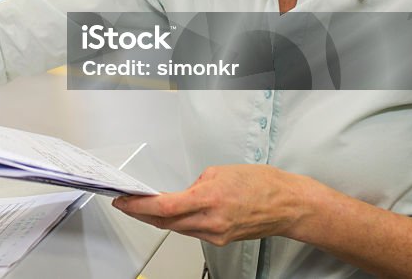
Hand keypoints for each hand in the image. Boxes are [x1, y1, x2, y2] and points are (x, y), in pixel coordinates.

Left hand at [112, 165, 314, 246]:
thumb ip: (196, 184)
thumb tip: (181, 194)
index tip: (123, 200)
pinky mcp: (221, 240)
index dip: (139, 206)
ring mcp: (216, 234)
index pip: (164, 207)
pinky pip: (191, 231)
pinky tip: (170, 215)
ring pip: (176, 228)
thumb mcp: (220, 172)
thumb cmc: (261, 184)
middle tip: (125, 203)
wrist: (288, 205)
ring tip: (141, 208)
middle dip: (141, 213)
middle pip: (165, 222)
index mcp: (209, 198)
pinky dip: (177, 222)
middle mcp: (211, 221)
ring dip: (157, 219)